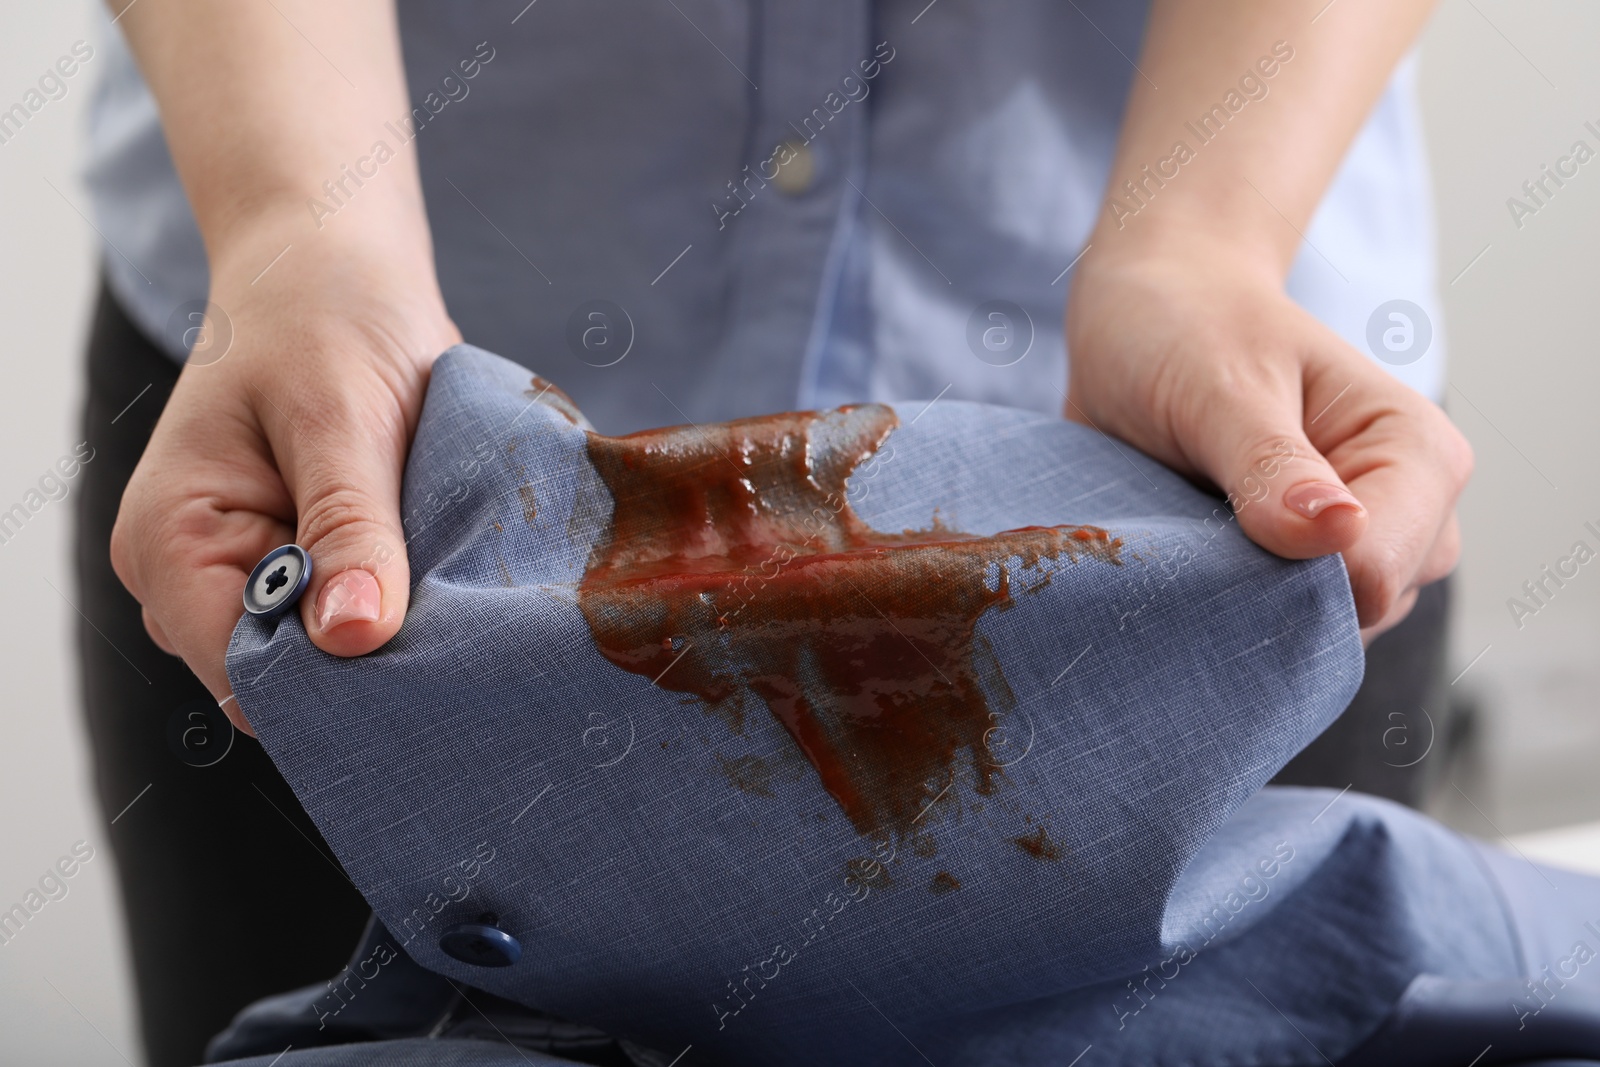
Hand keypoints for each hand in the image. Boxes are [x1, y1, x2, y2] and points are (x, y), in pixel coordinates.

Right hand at [111, 216, 459, 732]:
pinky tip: (438, 568)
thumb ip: (349, 527)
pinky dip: (393, 599)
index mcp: (169, 542)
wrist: (332, 264)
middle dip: (368, 664)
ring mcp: (238, 572)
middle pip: (281, 680)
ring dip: (388, 628)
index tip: (427, 671)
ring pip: (319, 655)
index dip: (334, 689)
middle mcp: (187, 575)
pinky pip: (341, 614)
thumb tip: (352, 637)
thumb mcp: (344, 418)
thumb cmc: (326, 317)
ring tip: (452, 582)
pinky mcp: (288, 560)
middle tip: (462, 632)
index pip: (243, 677)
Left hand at [1065, 237, 1471, 639]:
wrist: (1146, 313)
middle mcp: (1405, 511)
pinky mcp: (1299, 570)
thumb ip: (1272, 465)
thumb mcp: (1222, 384)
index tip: (1217, 541)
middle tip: (1186, 538)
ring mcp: (1353, 548)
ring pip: (1319, 633)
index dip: (1296, 580)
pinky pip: (1278, 627)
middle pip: (1359, 615)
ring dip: (1241, 605)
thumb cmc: (1191, 329)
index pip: (1381, 571)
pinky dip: (1226, 608)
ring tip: (1184, 536)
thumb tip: (1339, 533)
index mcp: (1417, 451)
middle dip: (1269, 599)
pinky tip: (1185, 562)